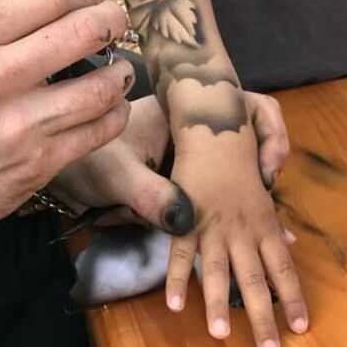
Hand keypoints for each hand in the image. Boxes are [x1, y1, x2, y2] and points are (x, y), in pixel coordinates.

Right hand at [0, 0, 134, 239]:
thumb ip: (5, 17)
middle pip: (84, 32)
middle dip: (113, 20)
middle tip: (115, 24)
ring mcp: (21, 125)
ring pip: (103, 86)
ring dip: (120, 71)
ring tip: (117, 68)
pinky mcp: (40, 164)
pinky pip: (101, 129)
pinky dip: (115, 111)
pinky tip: (109, 104)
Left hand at [50, 89, 289, 233]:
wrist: (65, 177)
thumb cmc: (87, 160)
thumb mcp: (116, 175)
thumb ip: (148, 194)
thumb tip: (185, 220)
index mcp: (184, 114)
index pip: (241, 104)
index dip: (265, 131)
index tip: (264, 167)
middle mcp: (196, 131)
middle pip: (251, 132)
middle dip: (267, 158)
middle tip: (269, 184)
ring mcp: (195, 157)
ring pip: (243, 167)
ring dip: (259, 192)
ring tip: (281, 234)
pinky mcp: (190, 186)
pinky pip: (226, 194)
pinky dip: (244, 211)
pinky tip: (266, 242)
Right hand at [166, 126, 307, 346]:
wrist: (213, 122)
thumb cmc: (242, 145)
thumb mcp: (270, 179)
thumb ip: (277, 217)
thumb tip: (290, 244)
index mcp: (264, 219)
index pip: (282, 267)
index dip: (291, 297)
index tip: (300, 327)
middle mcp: (242, 227)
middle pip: (255, 278)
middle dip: (262, 316)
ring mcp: (213, 223)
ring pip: (218, 271)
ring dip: (218, 304)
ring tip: (222, 335)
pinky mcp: (187, 216)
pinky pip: (181, 252)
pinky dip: (177, 278)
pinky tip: (176, 305)